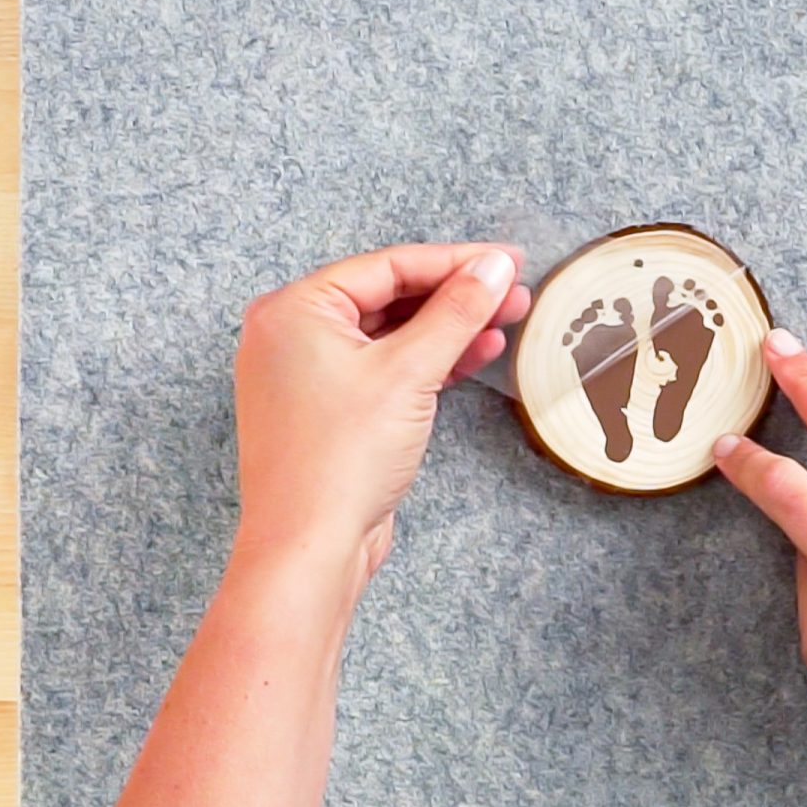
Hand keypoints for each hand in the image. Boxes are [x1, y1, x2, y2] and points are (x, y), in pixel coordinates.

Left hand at [232, 243, 528, 590]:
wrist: (310, 546)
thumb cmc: (337, 461)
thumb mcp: (409, 372)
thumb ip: (456, 311)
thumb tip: (494, 267)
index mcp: (295, 310)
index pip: (388, 266)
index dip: (455, 261)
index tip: (506, 260)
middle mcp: (293, 335)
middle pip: (390, 296)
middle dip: (457, 294)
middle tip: (513, 290)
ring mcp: (310, 374)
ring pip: (392, 334)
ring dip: (450, 327)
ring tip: (507, 317)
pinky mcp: (332, 410)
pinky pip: (386, 368)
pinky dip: (430, 361)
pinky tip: (477, 353)